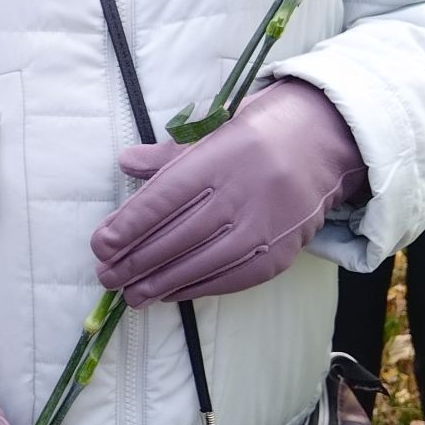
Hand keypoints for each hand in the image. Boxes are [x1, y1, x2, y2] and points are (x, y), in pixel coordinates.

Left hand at [91, 81, 368, 307]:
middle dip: (138, 260)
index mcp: (223, 155)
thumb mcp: (212, 129)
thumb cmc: (255, 133)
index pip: (167, 196)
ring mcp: (266, 225)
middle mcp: (246, 192)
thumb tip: (125, 163)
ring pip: (205, 261)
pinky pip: (233, 277)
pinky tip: (169, 293)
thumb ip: (168, 154)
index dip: (131, 224)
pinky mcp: (281, 252)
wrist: (324, 142)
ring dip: (162, 282)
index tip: (101, 244)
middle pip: (181, 234)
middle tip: (106, 275)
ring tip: (130, 294)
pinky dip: (197, 287)